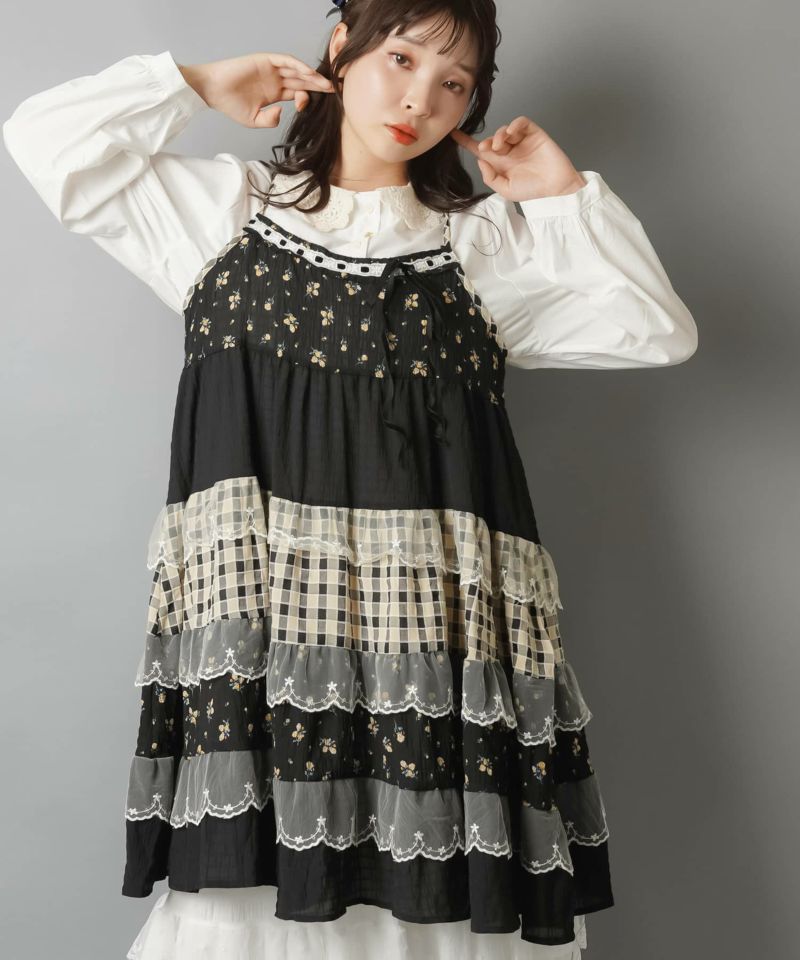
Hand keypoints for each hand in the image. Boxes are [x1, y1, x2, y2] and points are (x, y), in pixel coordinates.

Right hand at [177, 53, 334, 127]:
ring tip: (325, 83)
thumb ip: (270, 120)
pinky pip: (285, 61)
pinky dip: (298, 66)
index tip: (315, 106)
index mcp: (274, 94)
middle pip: (301, 81)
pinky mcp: (265, 60)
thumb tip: (282, 113)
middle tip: (333, 90)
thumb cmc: (230, 105)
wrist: (214, 91)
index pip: (297, 94)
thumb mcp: (254, 120)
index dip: (308, 98)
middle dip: (317, 85)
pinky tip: (309, 73)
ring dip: (311, 76)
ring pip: (296, 70)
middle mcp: (275, 80)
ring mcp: (271, 69)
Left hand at [450, 117, 586, 201]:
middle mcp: (510, 151)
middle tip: (489, 149)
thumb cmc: (532, 191)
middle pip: (492, 139)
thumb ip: (490, 177)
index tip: (453, 134)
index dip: (466, 142)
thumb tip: (480, 160)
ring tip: (502, 146)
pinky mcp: (534, 134)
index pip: (481, 151)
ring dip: (499, 135)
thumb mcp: (505, 190)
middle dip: (487, 142)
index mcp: (501, 164)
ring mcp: (522, 142)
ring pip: (505, 130)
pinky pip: (521, 123)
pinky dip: (514, 125)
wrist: (555, 188)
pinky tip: (511, 134)